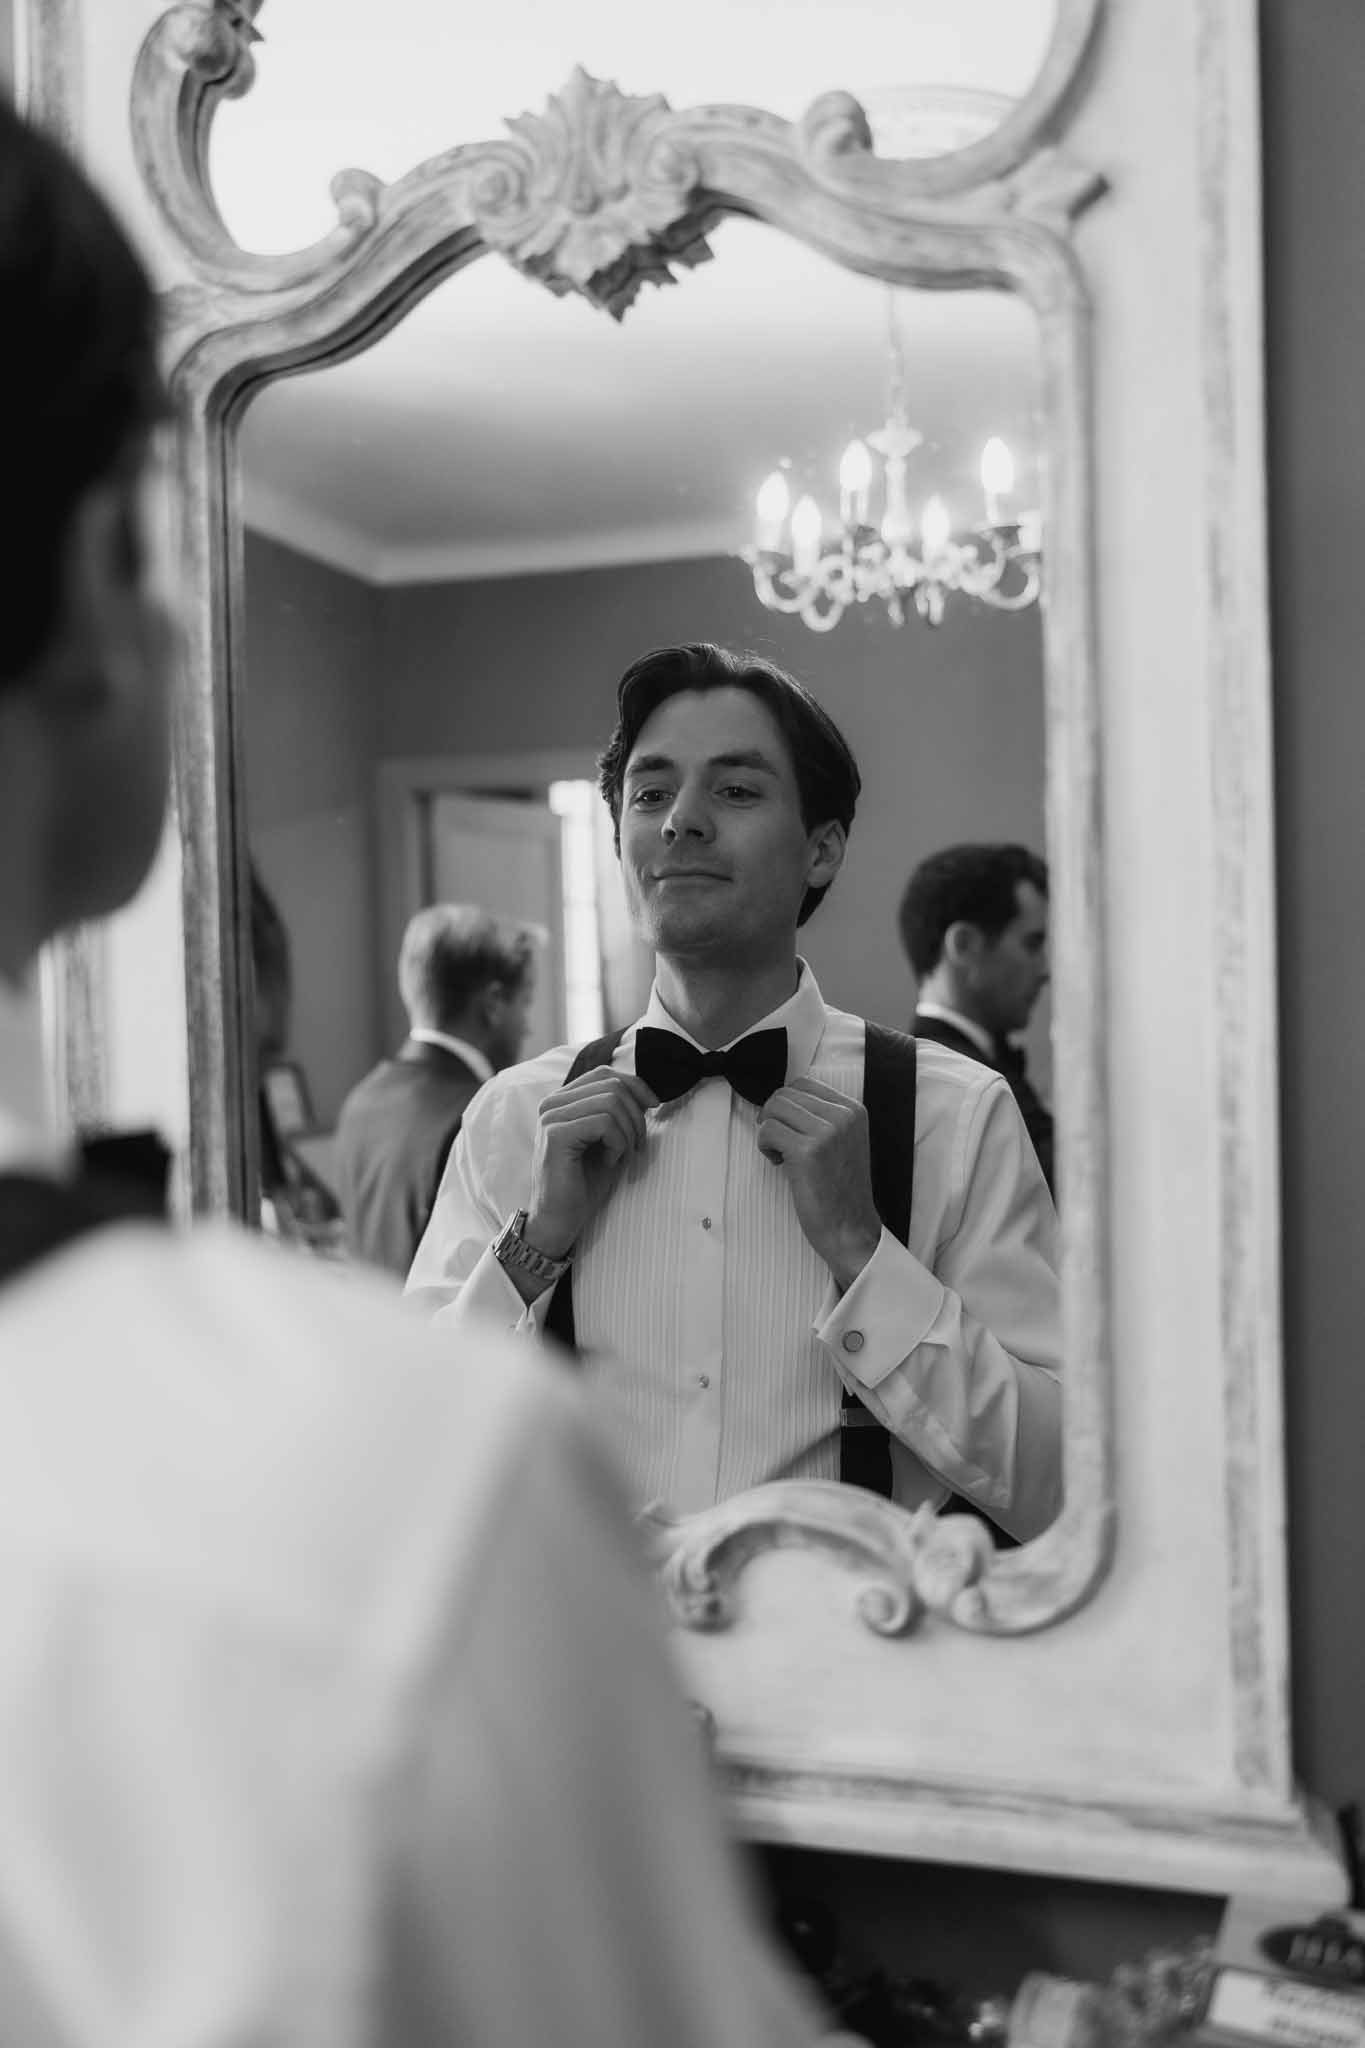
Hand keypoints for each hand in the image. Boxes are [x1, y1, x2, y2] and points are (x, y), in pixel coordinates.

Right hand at [526, 1067, 658, 1257]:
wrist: (560, 1218)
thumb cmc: (585, 1181)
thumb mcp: (610, 1139)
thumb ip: (621, 1111)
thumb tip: (648, 1091)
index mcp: (562, 1100)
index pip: (605, 1074)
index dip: (635, 1086)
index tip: (652, 1107)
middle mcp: (552, 1103)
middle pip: (611, 1084)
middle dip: (636, 1114)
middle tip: (636, 1144)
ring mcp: (551, 1117)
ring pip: (611, 1101)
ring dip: (628, 1131)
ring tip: (622, 1154)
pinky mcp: (555, 1135)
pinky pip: (604, 1123)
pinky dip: (618, 1143)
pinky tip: (610, 1161)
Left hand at [756, 1077, 881, 1288]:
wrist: (850, 1228)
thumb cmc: (841, 1189)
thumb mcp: (845, 1142)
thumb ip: (824, 1117)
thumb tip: (783, 1100)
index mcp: (854, 1110)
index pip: (805, 1083)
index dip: (787, 1104)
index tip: (787, 1127)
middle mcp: (843, 1115)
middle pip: (786, 1093)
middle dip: (774, 1116)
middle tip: (779, 1143)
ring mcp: (826, 1132)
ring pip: (774, 1108)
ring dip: (768, 1130)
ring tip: (781, 1154)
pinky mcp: (806, 1151)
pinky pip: (767, 1131)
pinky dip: (765, 1146)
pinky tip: (779, 1164)